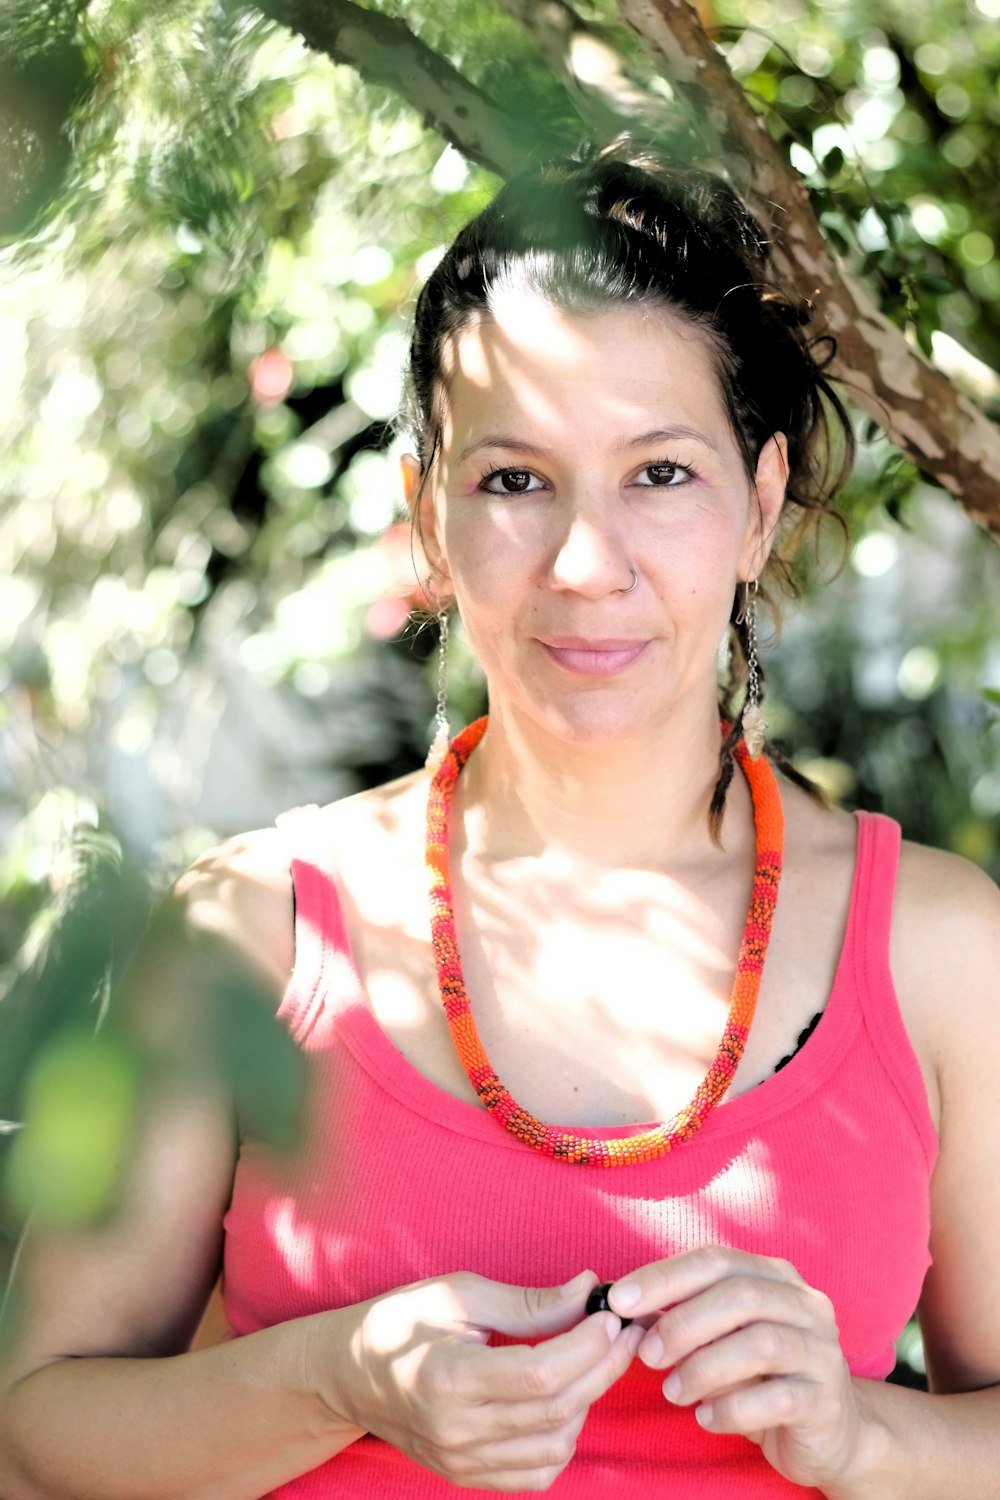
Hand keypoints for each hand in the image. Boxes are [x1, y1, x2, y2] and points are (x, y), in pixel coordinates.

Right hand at [312, 1269, 642, 1490]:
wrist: (346, 1374)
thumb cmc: (400, 1321)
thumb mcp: (460, 1294)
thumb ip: (528, 1302)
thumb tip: (588, 1291)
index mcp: (448, 1378)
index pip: (540, 1374)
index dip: (587, 1345)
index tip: (608, 1315)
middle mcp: (456, 1430)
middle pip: (556, 1410)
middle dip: (601, 1367)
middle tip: (622, 1332)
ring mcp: (460, 1461)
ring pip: (554, 1447)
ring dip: (587, 1403)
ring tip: (593, 1361)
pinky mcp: (465, 1476)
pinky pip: (535, 1475)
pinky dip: (563, 1441)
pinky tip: (565, 1402)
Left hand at [608, 1248, 865, 1491]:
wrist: (830, 1433)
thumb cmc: (762, 1378)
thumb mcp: (722, 1340)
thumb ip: (684, 1319)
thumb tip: (625, 1311)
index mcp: (776, 1276)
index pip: (716, 1259)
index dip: (664, 1277)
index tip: (619, 1300)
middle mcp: (806, 1304)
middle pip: (740, 1296)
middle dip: (683, 1323)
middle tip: (647, 1354)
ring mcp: (822, 1350)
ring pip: (760, 1344)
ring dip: (703, 1367)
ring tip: (672, 1391)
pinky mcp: (827, 1400)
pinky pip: (776, 1399)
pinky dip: (732, 1409)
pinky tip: (705, 1418)